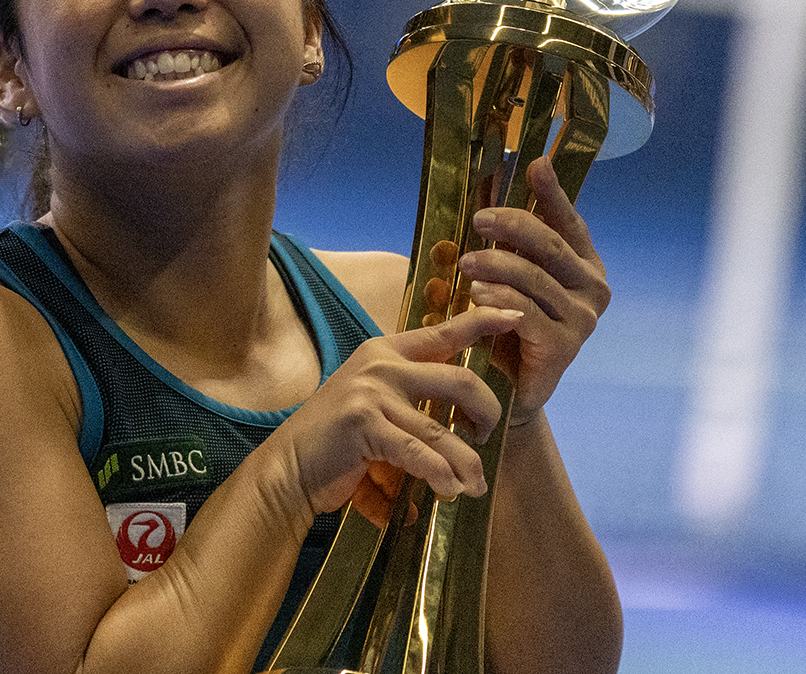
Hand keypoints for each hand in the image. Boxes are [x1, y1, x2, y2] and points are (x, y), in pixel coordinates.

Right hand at [277, 305, 522, 525]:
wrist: (289, 468)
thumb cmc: (336, 443)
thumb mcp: (373, 407)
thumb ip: (411, 403)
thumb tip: (462, 426)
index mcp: (384, 352)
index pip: (443, 332)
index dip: (482, 321)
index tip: (515, 314)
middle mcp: (381, 365)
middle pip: (458, 381)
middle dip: (486, 412)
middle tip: (488, 435)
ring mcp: (372, 393)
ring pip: (442, 430)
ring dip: (466, 463)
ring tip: (475, 486)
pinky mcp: (365, 425)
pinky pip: (419, 453)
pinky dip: (440, 475)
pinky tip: (449, 490)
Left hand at [427, 157, 609, 424]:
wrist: (504, 390)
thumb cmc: (504, 324)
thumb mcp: (506, 274)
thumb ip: (506, 235)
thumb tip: (491, 176)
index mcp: (584, 263)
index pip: (569, 221)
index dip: (552, 192)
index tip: (534, 164)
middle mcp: (593, 288)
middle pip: (550, 244)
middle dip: (512, 226)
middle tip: (478, 219)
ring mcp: (582, 319)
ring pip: (534, 278)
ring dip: (495, 266)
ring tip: (465, 264)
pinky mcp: (565, 348)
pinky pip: (527, 314)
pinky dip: (499, 301)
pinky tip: (476, 296)